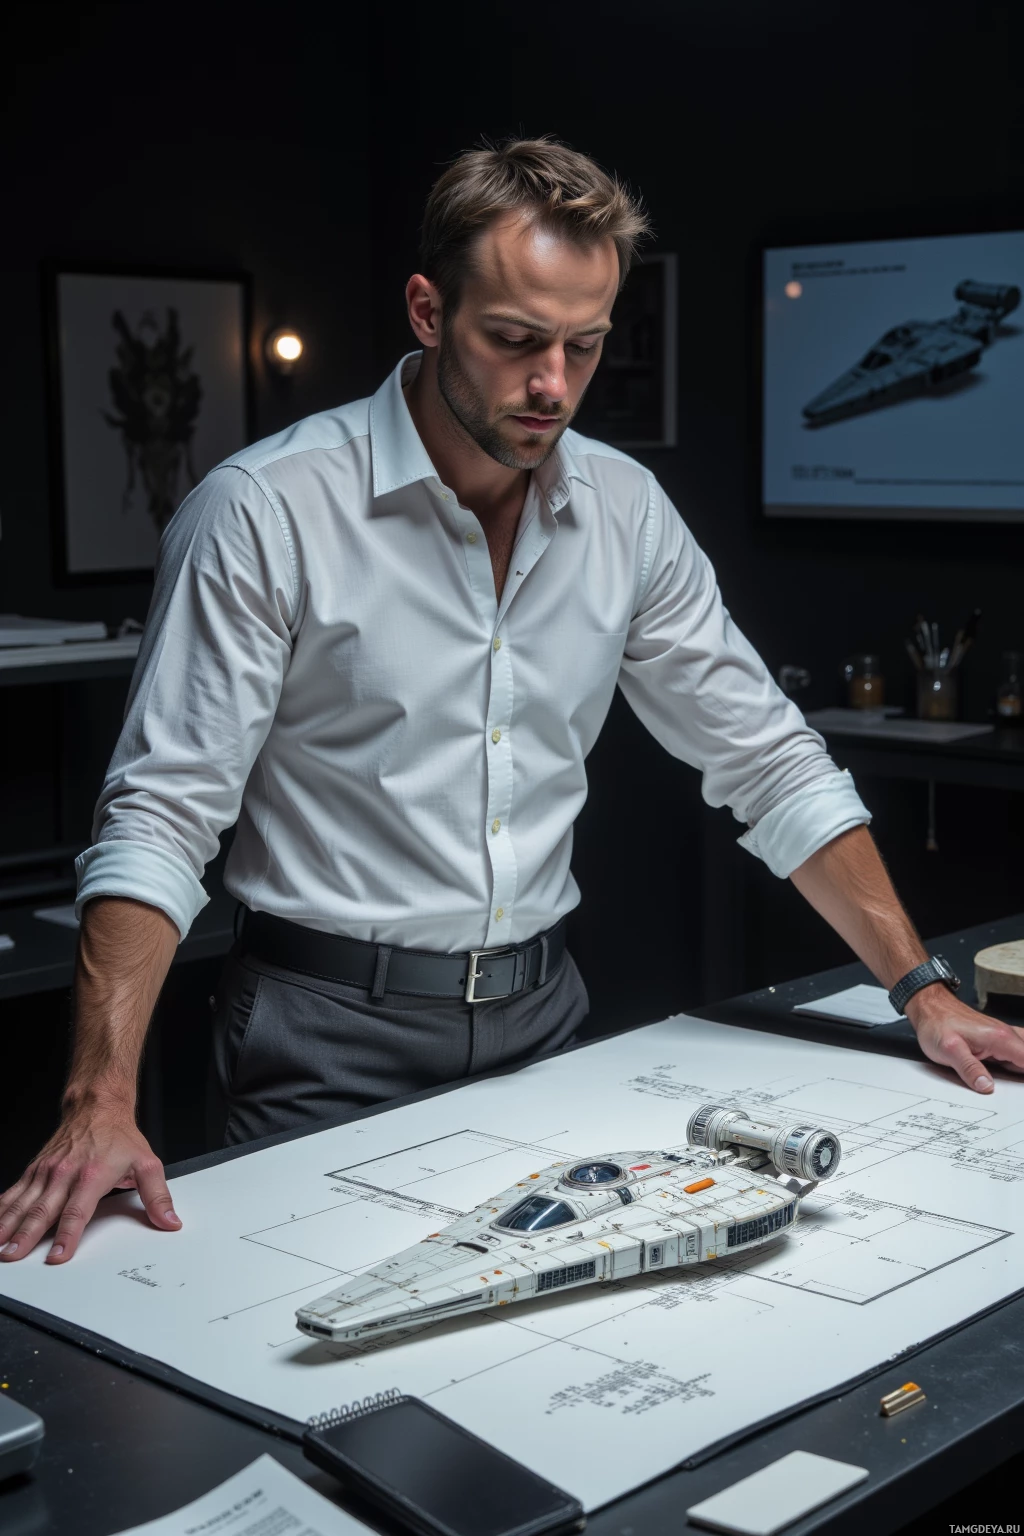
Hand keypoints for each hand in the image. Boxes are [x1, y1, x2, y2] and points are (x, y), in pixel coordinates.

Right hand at [0, 1110, 180, 1263]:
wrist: (97, 1106)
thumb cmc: (119, 1136)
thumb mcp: (147, 1163)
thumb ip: (158, 1196)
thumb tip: (169, 1221)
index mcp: (92, 1175)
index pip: (77, 1211)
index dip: (67, 1236)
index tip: (57, 1256)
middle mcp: (65, 1173)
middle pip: (42, 1210)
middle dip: (25, 1236)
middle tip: (12, 1257)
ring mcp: (46, 1171)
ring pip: (23, 1203)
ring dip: (7, 1226)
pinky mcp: (34, 1170)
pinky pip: (14, 1191)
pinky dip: (1, 1208)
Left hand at [905, 986, 1023, 1092]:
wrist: (930, 1007)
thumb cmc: (937, 1024)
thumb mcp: (949, 1051)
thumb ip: (970, 1070)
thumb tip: (987, 1087)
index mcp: (1000, 1038)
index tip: (1020, 1091)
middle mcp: (1005, 1035)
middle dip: (1022, 1075)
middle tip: (1014, 1090)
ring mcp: (1002, 1036)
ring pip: (1023, 1054)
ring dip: (1020, 1069)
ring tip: (1011, 1083)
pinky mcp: (996, 1039)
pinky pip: (1016, 1052)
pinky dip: (1017, 1062)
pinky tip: (1009, 1072)